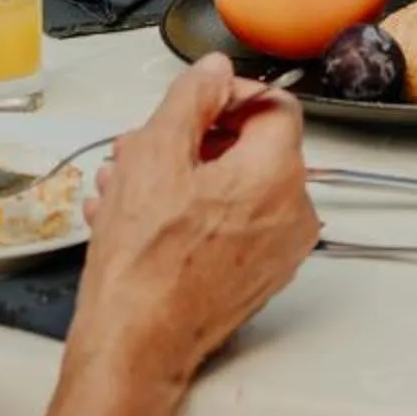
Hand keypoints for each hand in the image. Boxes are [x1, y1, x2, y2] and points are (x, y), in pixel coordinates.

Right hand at [59, 55, 317, 415]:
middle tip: (141, 147)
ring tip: (125, 186)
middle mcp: (291, 212)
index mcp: (277, 173)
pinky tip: (137, 218)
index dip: (225, 95)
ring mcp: (277, 250)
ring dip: (178, 177)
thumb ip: (191, 98)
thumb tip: (213, 71)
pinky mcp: (255, 277)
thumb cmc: (146, 263)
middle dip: (189, 140)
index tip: (191, 103)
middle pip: (247, 147)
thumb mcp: (156, 155)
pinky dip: (189, 213)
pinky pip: (229, 225)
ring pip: (231, 188)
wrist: (136, 345)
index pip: (272, 104)